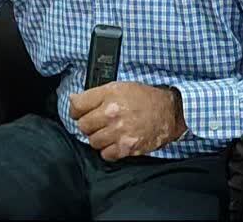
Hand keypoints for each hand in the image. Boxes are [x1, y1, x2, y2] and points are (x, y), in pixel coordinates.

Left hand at [69, 82, 187, 161]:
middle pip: (82, 125)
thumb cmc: (144, 98)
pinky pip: (106, 154)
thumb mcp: (119, 87)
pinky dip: (109, 150)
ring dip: (99, 138)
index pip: (77, 105)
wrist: (169, 111)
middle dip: (89, 125)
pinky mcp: (127, 147)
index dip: (76, 110)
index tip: (79, 113)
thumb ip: (95, 94)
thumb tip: (73, 101)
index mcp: (109, 95)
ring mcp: (119, 132)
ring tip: (109, 132)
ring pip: (93, 141)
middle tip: (98, 123)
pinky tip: (116, 142)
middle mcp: (112, 113)